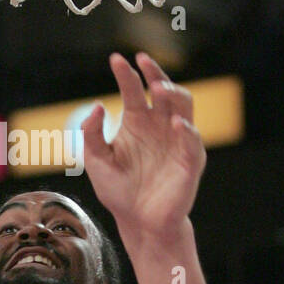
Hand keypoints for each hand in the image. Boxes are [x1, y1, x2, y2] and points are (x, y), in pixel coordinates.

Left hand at [81, 53, 204, 240]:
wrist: (138, 223)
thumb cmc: (118, 191)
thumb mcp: (96, 162)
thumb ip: (91, 135)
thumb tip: (97, 106)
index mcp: (137, 122)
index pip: (134, 90)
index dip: (127, 73)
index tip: (116, 60)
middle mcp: (159, 126)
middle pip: (164, 90)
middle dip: (156, 73)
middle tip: (144, 62)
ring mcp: (177, 141)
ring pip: (184, 105)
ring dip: (174, 93)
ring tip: (158, 88)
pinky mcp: (190, 161)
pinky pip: (193, 141)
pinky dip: (188, 131)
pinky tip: (177, 124)